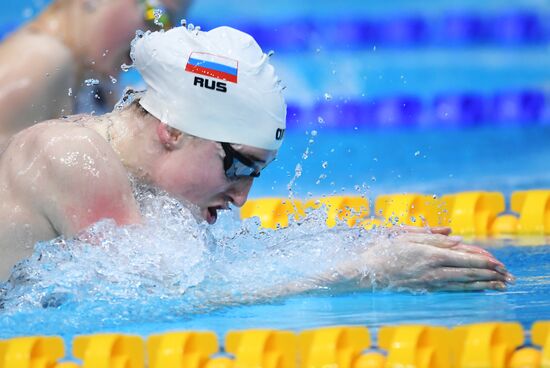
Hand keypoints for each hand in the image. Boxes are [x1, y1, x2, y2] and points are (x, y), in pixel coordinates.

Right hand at [346, 232, 513, 291]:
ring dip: (484, 283)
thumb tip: (453, 235)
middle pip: (468, 271)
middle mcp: (433, 268)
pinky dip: (468, 289)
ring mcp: (430, 281)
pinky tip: (478, 289)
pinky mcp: (426, 289)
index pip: (463, 256)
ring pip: (463, 282)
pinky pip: (452, 289)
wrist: (368, 272)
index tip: (498, 262)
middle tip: (507, 275)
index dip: (483, 260)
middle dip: (490, 273)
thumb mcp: (406, 235)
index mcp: (429, 252)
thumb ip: (431, 235)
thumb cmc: (385, 250)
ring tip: (500, 285)